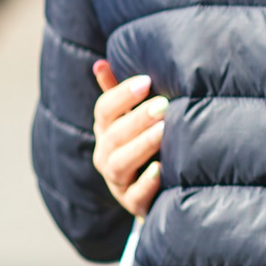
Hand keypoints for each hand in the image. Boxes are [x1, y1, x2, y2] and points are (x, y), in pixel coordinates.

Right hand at [90, 59, 164, 217]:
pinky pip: (135, 195)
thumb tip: (100, 63)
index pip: (104, 110)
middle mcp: (105, 155)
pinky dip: (146, 183)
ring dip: (142, 145)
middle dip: (138, 119)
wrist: (152, 193)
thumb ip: (119, 93)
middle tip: (163, 104)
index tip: (146, 81)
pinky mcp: (132, 203)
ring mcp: (117, 181)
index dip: (122, 95)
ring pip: (120, 163)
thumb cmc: (142, 145)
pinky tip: (160, 169)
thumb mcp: (130, 119)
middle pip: (114, 135)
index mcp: (105, 131)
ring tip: (164, 131)